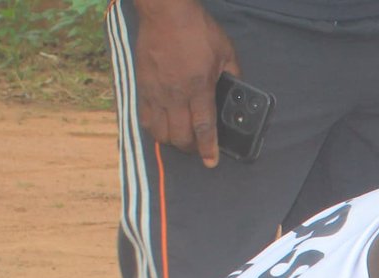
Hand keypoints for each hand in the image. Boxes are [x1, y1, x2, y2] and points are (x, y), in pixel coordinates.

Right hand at [131, 0, 239, 166]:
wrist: (165, 12)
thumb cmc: (197, 30)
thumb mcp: (225, 52)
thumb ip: (233, 76)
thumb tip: (237, 93)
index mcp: (199, 87)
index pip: (204, 127)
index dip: (208, 149)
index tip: (212, 162)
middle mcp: (175, 94)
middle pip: (180, 136)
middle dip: (190, 148)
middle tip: (198, 147)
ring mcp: (155, 91)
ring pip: (159, 132)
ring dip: (171, 141)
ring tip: (180, 138)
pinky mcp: (141, 86)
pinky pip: (144, 117)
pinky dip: (154, 128)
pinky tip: (162, 126)